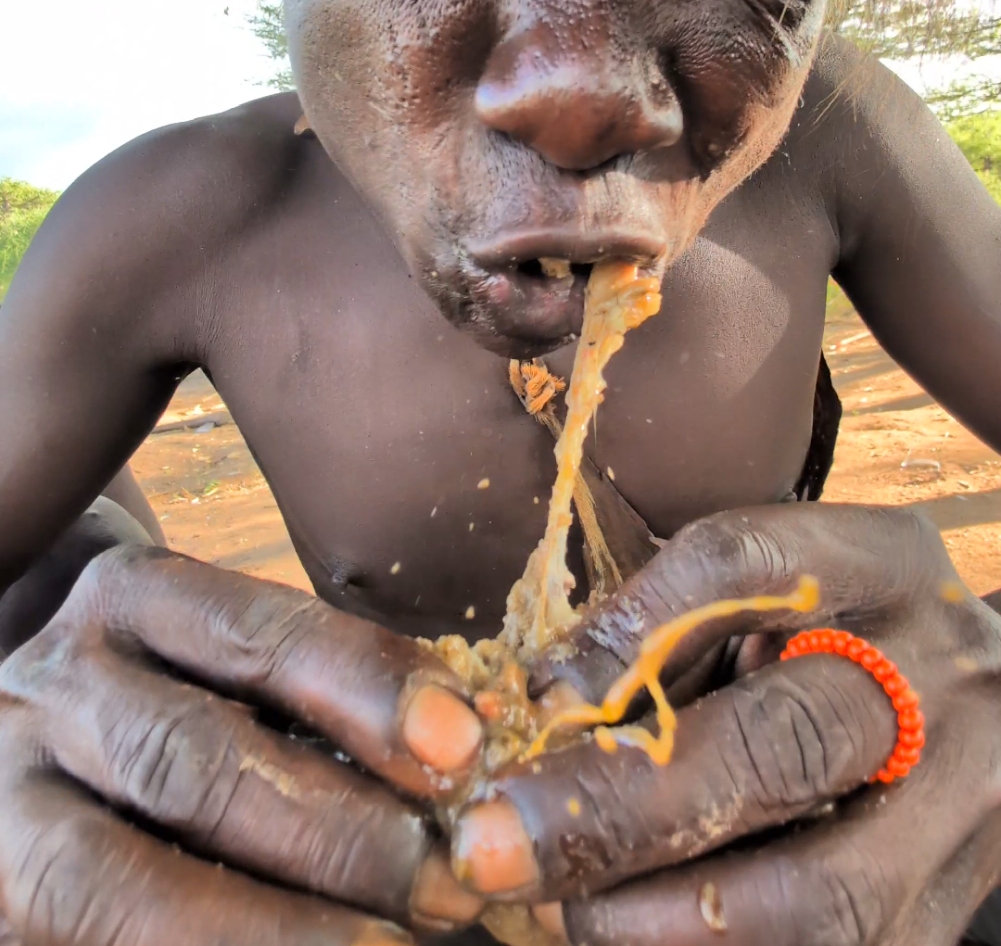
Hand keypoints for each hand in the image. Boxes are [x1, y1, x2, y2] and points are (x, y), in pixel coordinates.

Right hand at [0, 544, 484, 945]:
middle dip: (336, 832)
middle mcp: (53, 687)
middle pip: (194, 761)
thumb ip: (317, 702)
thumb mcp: (226, 663)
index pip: (257, 638)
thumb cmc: (172, 690)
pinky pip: (89, 941)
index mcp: (130, 600)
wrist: (30, 730)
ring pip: (116, 880)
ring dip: (273, 929)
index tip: (464, 745)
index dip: (364, 689)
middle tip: (448, 882)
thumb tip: (462, 757)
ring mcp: (3, 801)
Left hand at [452, 504, 1000, 944]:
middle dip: (626, 808)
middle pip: (782, 743)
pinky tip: (631, 935)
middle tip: (501, 845)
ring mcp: (959, 812)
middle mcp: (935, 684)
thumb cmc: (833, 630)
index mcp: (878, 568)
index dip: (632, 631)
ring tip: (566, 912)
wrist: (981, 703)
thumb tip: (546, 702)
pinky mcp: (947, 912)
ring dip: (667, 920)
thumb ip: (667, 626)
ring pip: (823, 894)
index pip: (744, 566)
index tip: (539, 697)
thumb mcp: (767, 589)